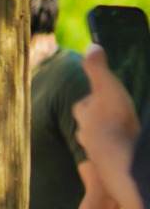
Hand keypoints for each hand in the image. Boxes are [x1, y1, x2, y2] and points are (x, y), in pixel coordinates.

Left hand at [74, 45, 139, 162]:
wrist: (119, 156)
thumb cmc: (112, 119)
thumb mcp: (106, 86)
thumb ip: (97, 68)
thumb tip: (91, 46)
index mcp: (82, 114)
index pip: (83, 103)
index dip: (93, 98)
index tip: (104, 95)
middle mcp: (83, 132)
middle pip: (90, 122)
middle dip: (100, 117)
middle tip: (115, 112)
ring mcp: (93, 148)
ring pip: (98, 138)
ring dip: (108, 133)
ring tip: (121, 129)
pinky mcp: (105, 162)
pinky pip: (109, 151)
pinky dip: (116, 146)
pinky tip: (125, 144)